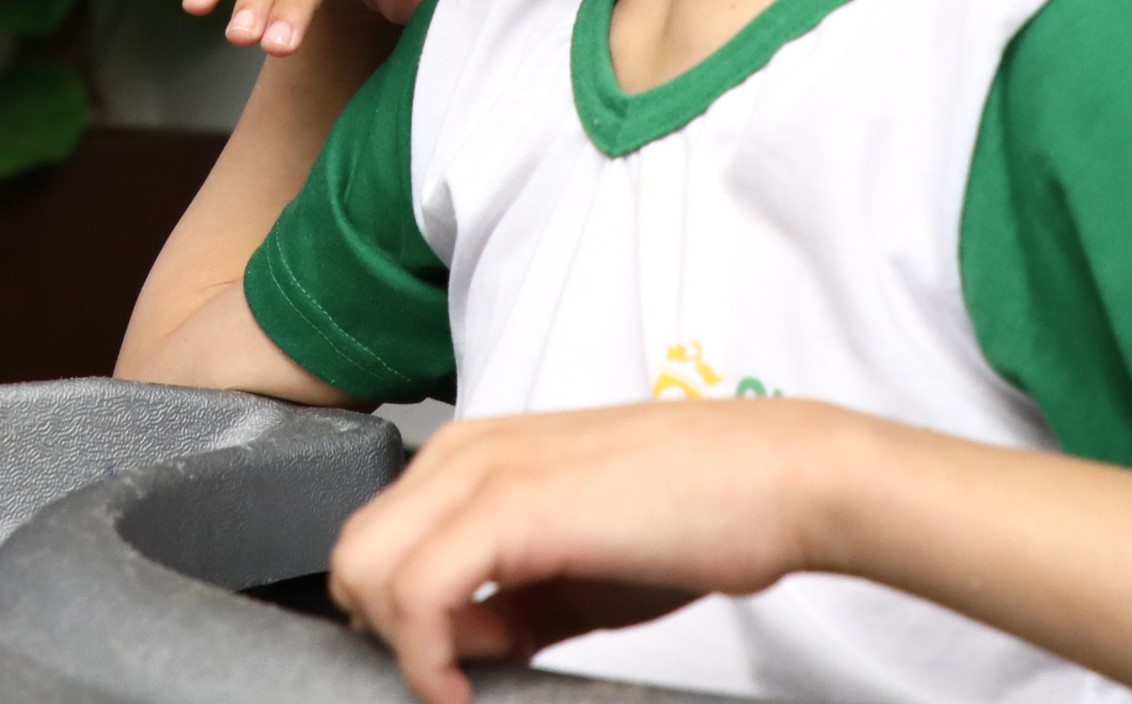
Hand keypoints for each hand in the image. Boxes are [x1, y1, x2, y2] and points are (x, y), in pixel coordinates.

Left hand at [328, 399, 860, 703]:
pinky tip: (463, 687)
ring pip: (365, 570)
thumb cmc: (697, 514)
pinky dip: (424, 659)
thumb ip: (507, 606)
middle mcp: (465, 452)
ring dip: (400, 647)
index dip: (394, 620)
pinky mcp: (509, 508)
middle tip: (449, 678)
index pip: (377, 542)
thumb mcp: (578, 572)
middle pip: (354, 555)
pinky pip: (416, 594)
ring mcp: (481, 473)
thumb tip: (456, 649)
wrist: (777, 478)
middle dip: (383, 633)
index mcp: (476, 456)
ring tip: (462, 684)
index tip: (445, 666)